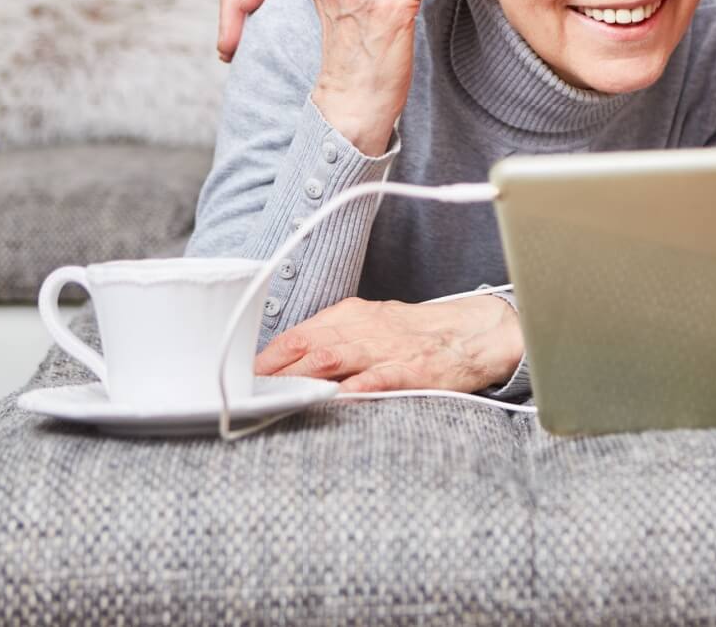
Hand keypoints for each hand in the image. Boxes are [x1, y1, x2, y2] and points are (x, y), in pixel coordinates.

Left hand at [255, 295, 524, 393]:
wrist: (477, 332)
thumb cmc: (417, 335)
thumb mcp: (370, 326)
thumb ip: (331, 340)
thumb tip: (283, 363)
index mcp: (350, 316)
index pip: (298, 335)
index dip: (266, 359)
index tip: (238, 380)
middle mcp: (364, 328)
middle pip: (308, 347)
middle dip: (273, 372)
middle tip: (245, 394)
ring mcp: (389, 348)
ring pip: (336, 358)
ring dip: (302, 377)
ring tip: (275, 396)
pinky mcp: (416, 370)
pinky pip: (383, 377)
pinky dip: (359, 386)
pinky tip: (339, 398)